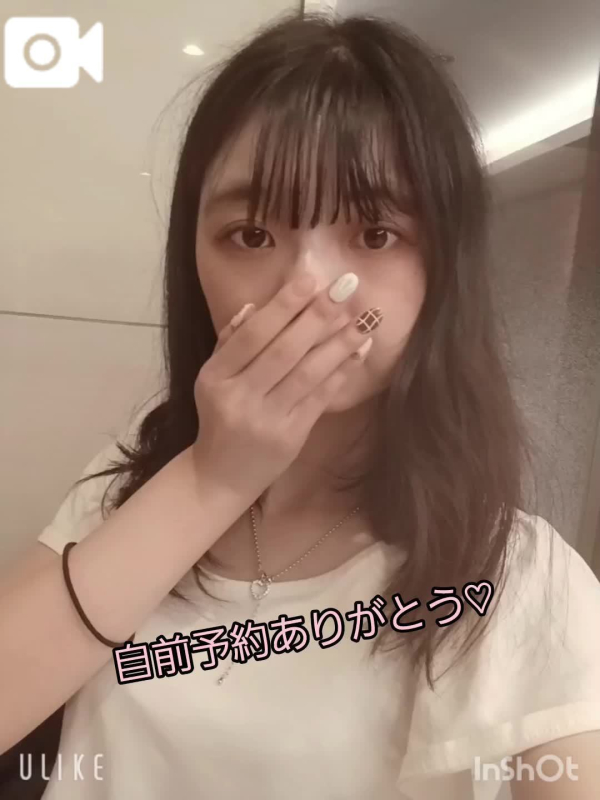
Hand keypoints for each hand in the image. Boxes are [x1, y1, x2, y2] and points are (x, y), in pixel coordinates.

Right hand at [191, 271, 381, 501]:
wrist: (220, 477)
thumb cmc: (219, 418)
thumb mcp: (212, 379)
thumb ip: (230, 342)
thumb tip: (254, 306)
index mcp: (215, 377)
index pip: (252, 335)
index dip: (283, 306)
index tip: (310, 279)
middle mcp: (239, 397)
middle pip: (283, 351)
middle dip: (317, 317)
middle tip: (346, 287)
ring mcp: (266, 420)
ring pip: (307, 374)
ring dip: (340, 343)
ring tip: (365, 317)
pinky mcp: (290, 438)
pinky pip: (320, 398)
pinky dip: (342, 372)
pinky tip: (360, 351)